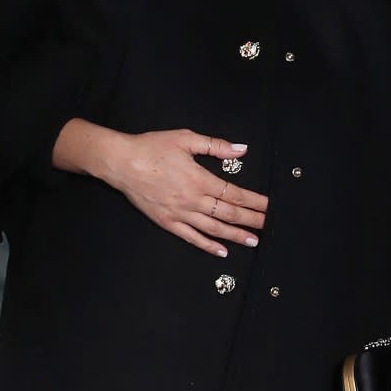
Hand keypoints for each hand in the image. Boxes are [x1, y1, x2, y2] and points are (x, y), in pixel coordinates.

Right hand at [85, 125, 266, 256]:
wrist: (121, 162)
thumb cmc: (152, 147)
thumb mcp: (186, 139)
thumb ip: (216, 146)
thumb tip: (240, 150)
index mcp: (200, 180)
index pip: (234, 194)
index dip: (254, 201)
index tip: (269, 206)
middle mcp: (193, 200)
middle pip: (228, 214)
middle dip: (251, 220)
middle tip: (268, 225)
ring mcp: (180, 214)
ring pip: (214, 229)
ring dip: (235, 236)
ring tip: (252, 240)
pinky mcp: (167, 222)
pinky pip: (191, 237)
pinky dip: (208, 246)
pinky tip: (221, 251)